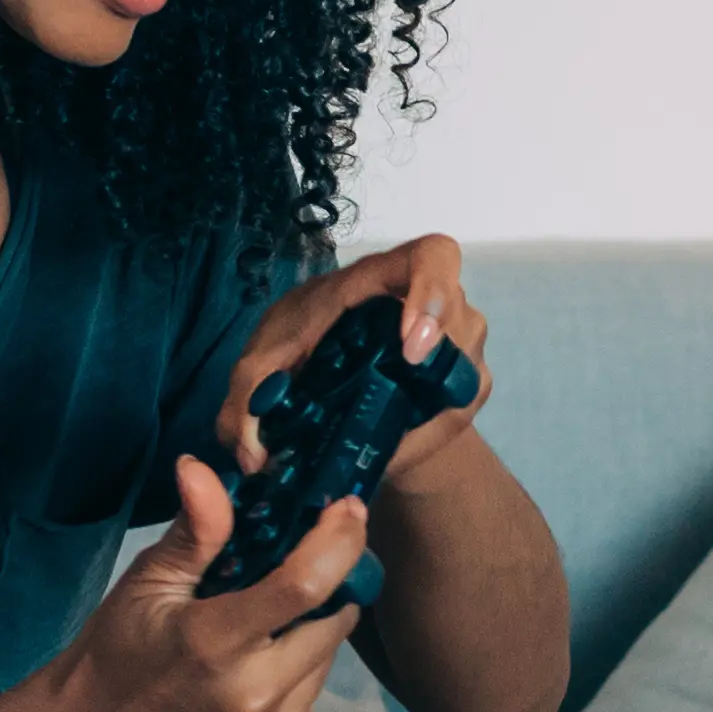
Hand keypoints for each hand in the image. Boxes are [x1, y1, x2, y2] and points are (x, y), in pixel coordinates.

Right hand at [35, 457, 367, 711]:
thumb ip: (195, 530)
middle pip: (333, 618)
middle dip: (318, 592)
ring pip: (328, 658)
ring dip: (304, 637)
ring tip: (250, 642)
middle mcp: (257, 695)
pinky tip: (250, 682)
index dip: (338, 541)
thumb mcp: (146, 585)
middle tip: (273, 587)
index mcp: (217, 643)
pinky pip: (317, 698)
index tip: (348, 511)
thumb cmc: (114, 656)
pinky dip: (297, 679)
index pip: (306, 584)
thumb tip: (203, 468)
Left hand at [217, 235, 491, 492]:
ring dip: (433, 398)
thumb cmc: (301, 355)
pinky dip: (431, 432)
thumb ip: (245, 401)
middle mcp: (429, 304)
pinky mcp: (467, 382)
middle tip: (402, 392)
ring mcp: (456, 343)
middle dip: (438, 355)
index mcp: (380, 280)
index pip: (432, 256)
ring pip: (467, 363)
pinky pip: (463, 405)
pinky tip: (396, 444)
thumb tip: (252, 455)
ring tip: (384, 423)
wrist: (332, 388)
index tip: (410, 344)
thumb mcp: (261, 370)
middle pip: (458, 314)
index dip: (432, 291)